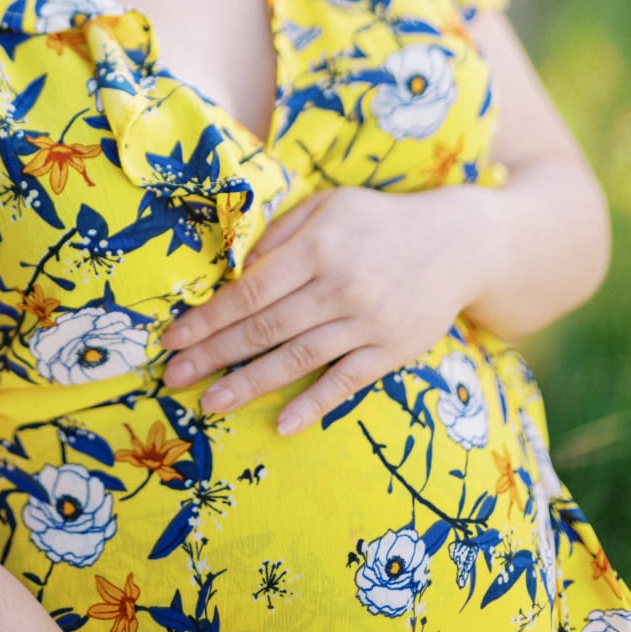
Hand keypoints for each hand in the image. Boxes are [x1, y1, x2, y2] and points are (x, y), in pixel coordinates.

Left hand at [159, 185, 487, 434]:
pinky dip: (314, 404)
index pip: (251, 290)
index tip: (172, 337)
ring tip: (210, 401)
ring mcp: (368, 322)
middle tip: (173, 376)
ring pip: (298, 359)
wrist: (458, 243)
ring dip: (249, 384)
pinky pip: (346, 383)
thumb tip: (235, 269)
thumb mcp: (327, 207)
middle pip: (265, 329)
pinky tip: (282, 424)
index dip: (208, 317)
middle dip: (213, 354)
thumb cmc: (377, 222)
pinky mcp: (392, 350)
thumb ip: (280, 235)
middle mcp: (341, 287)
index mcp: (319, 246)